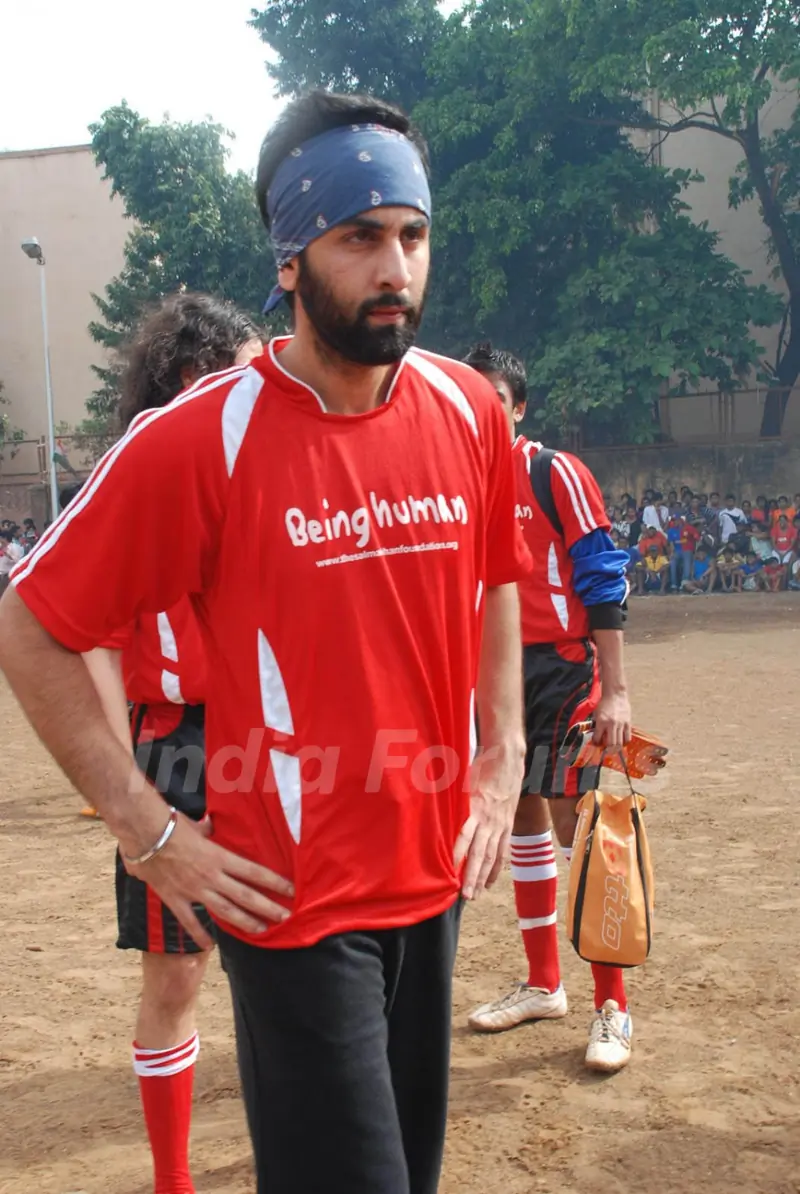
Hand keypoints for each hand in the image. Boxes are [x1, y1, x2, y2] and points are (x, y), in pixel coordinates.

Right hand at [124, 814, 293, 948]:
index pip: (254, 872)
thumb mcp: (197, 825)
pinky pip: (190, 921)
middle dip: (267, 907)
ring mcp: (194, 890)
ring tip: (261, 930)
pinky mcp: (175, 899)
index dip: (274, 882)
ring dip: (245, 921)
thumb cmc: (171, 825)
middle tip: (285, 916)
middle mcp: (211, 876)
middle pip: (245, 895)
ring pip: (225, 911)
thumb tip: (211, 824)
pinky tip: (211, 946)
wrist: (145, 834)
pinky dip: (200, 934)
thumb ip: (207, 830)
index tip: (290, 890)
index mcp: (219, 856)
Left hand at [454, 741, 523, 899]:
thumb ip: (447, 794)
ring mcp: (500, 826)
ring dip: (483, 877)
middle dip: (471, 875)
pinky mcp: (508, 827)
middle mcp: (488, 821)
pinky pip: (503, 852)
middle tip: (464, 895)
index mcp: (474, 809)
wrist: (507, 761)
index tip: (447, 871)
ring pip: (491, 857)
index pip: (464, 836)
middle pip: (479, 853)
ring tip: (475, 895)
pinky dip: (496, 868)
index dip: (456, 854)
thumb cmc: (480, 768)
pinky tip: (490, 882)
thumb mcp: (461, 778)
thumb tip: (423, 797)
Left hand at [592, 689, 631, 748]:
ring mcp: (621, 724)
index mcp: (601, 721)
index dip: (596, 743)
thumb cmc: (604, 703)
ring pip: (620, 743)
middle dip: (608, 750)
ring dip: (616, 748)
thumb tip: (597, 736)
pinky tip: (621, 741)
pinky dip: (624, 742)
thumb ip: (597, 725)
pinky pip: (627, 737)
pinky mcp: (628, 723)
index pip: (598, 738)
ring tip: (614, 748)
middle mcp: (611, 724)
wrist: (615, 694)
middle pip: (611, 744)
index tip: (596, 744)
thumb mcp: (596, 714)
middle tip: (606, 750)